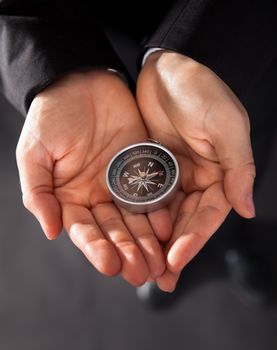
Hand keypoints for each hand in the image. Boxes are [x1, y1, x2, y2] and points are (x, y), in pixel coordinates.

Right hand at [16, 70, 171, 285]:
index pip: (84, 230)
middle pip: (114, 230)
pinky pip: (153, 192)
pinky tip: (167, 227)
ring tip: (158, 262)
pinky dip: (159, 210)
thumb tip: (51, 231)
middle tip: (141, 273)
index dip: (96, 248)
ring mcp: (122, 183)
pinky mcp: (142, 168)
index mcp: (71, 197)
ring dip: (146, 241)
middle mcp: (98, 195)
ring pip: (136, 218)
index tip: (110, 265)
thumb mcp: (35, 152)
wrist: (82, 82)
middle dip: (127, 252)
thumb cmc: (52, 116)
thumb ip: (38, 192)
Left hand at [137, 51, 255, 290]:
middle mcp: (196, 179)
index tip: (176, 260)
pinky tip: (129, 237)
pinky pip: (144, 198)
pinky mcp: (149, 168)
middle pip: (185, 222)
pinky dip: (139, 219)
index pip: (208, 214)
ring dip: (155, 242)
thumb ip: (238, 167)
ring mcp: (171, 175)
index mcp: (218, 173)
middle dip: (173, 250)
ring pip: (164, 216)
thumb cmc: (200, 90)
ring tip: (142, 268)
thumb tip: (248, 209)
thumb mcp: (226, 124)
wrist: (165, 67)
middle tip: (159, 279)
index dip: (193, 238)